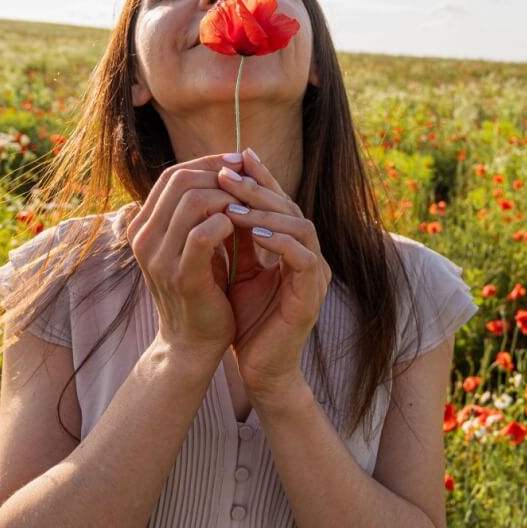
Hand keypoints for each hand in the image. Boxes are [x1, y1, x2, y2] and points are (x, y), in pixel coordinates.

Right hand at [126, 152, 248, 358]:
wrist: (192, 343)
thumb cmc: (200, 290)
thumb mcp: (195, 245)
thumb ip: (202, 212)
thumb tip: (228, 169)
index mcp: (143, 226)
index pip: (172, 175)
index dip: (207, 163)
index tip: (237, 163)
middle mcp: (144, 238)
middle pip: (180, 180)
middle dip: (219, 175)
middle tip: (248, 180)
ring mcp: (159, 258)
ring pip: (193, 201)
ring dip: (228, 197)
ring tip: (249, 205)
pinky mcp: (182, 276)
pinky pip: (204, 234)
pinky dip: (228, 223)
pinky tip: (244, 228)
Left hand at [218, 149, 331, 397]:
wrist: (260, 369)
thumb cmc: (247, 322)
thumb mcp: (236, 272)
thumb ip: (234, 240)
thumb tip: (211, 200)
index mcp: (291, 247)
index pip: (278, 201)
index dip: (258, 178)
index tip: (232, 157)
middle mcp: (308, 255)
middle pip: (290, 206)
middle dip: (258, 187)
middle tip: (228, 172)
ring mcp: (315, 274)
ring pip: (301, 226)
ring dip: (266, 211)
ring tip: (233, 203)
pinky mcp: (312, 294)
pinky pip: (303, 257)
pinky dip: (280, 241)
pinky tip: (256, 234)